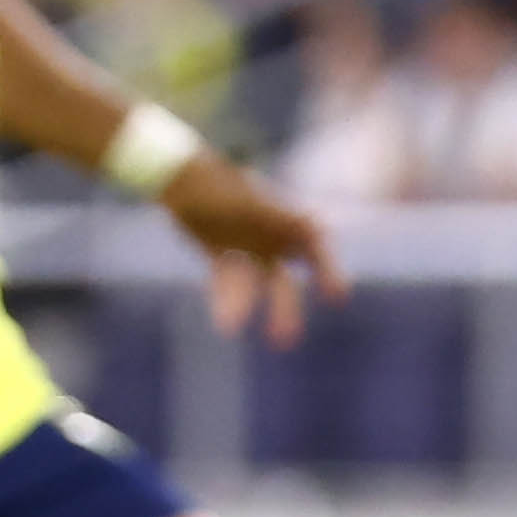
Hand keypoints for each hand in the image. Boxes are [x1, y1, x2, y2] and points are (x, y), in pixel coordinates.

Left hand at [164, 153, 339, 344]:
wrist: (179, 177)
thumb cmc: (219, 185)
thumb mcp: (250, 205)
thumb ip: (283, 219)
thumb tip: (321, 229)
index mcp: (285, 219)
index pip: (317, 248)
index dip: (329, 271)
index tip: (337, 296)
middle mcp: (270, 236)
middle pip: (283, 279)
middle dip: (285, 308)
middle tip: (285, 340)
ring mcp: (246, 245)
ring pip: (254, 284)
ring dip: (250, 307)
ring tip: (237, 332)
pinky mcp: (221, 252)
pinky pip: (227, 280)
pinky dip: (225, 298)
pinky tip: (225, 322)